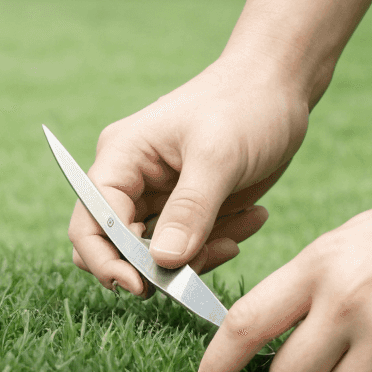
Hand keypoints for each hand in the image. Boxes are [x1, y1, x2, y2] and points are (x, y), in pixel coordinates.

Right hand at [68, 56, 309, 295]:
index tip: (142, 286)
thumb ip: (189, 210)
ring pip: (157, 254)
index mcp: (121, 157)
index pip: (91, 220)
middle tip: (196, 272)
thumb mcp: (219, 156)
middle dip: (154, 266)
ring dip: (198, 256)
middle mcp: (132, 179)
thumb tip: (162, 262)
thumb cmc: (244, 104)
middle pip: (116, 245)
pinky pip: (190, 245)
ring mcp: (160, 196)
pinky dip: (218, 244)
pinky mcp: (188, 207)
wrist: (279, 85)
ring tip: (243, 226)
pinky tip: (253, 217)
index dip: (107, 259)